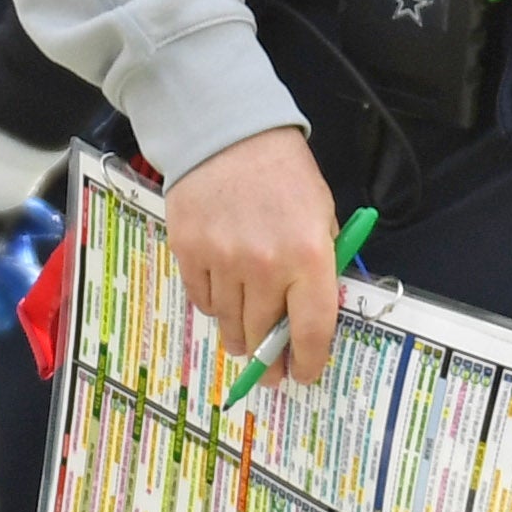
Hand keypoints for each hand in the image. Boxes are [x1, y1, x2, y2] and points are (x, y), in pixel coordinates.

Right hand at [165, 127, 338, 387]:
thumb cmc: (285, 176)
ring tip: (246, 338)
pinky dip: (214, 306)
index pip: (311, 328)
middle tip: (270, 370)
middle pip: (263, 335)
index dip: (308, 361)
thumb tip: (316, 313)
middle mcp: (265, 266)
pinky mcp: (188, 255)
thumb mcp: (322, 215)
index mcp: (309, 255)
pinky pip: (202, 301)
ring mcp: (222, 262)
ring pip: (229, 324)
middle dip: (269, 359)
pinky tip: (223, 294)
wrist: (230, 137)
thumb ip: (320, 264)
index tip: (304, 375)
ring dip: (240, 336)